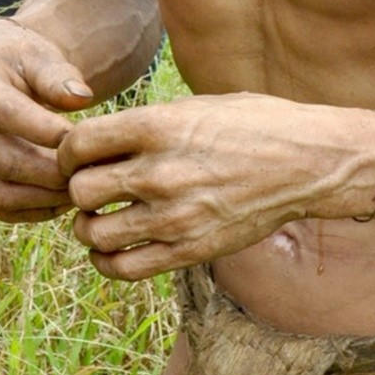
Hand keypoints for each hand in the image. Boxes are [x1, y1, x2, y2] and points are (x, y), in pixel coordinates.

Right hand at [0, 17, 94, 222]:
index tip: (79, 138)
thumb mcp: (41, 55)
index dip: (44, 130)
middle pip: (3, 160)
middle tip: (88, 172)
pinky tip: (64, 199)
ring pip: (0, 191)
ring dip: (45, 197)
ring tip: (80, 188)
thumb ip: (58, 76)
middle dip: (51, 172)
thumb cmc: (25, 59)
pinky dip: (34, 210)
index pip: (6, 112)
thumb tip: (81, 98)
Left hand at [57, 93, 374, 280]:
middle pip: (80, 191)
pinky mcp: (189, 251)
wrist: (307, 162)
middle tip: (88, 189)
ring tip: (101, 219)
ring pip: (93, 233)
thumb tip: (99, 140)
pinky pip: (123, 268)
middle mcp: (160, 171)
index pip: (78, 144)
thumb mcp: (195, 106)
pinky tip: (113, 247)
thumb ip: (146, 124)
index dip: (68, 152)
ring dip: (89, 227)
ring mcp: (174, 216)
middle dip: (77, 190)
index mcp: (158, 125)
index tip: (77, 157)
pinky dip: (106, 260)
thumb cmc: (252, 124)